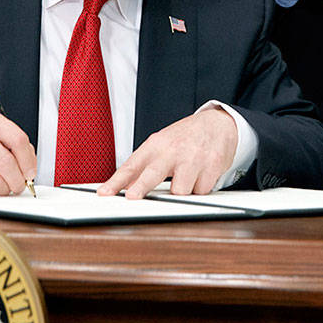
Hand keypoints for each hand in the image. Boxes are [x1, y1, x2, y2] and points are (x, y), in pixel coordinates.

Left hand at [98, 107, 236, 198]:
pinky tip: (201, 174)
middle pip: (153, 173)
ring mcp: (193, 157)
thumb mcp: (161, 145)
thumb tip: (125, 188)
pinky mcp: (212, 165)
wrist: (218, 124)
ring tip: (186, 177)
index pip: (131, 165)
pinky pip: (201, 191)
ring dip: (182, 191)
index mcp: (155, 145)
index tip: (104, 193)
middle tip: (131, 198)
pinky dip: (199, 188)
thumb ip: (143, 167)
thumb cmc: (185, 137)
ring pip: (180, 190)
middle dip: (141, 187)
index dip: (116, 181)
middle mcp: (172, 150)